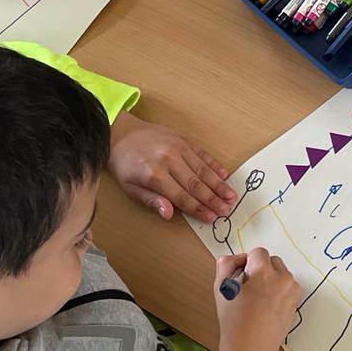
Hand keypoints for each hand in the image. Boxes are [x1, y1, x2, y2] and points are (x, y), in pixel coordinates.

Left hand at [109, 111, 236, 222]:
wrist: (120, 133)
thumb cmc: (125, 164)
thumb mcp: (130, 188)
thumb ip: (151, 201)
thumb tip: (169, 214)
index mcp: (155, 175)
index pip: (182, 197)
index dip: (198, 208)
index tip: (211, 217)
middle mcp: (169, 160)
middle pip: (196, 184)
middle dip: (213, 199)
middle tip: (226, 209)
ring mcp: (178, 147)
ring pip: (203, 170)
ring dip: (218, 184)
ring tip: (231, 196)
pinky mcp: (183, 139)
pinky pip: (203, 154)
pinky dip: (215, 165)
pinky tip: (224, 174)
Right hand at [213, 247, 300, 350]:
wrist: (251, 347)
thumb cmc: (234, 318)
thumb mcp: (221, 287)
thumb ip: (226, 264)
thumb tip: (236, 260)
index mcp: (264, 271)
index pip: (258, 252)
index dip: (247, 262)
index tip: (240, 276)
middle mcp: (282, 277)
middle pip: (272, 261)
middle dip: (260, 269)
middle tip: (247, 287)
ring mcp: (292, 290)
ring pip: (281, 275)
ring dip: (270, 280)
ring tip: (257, 299)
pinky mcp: (296, 302)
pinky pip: (287, 288)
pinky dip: (278, 292)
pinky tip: (266, 307)